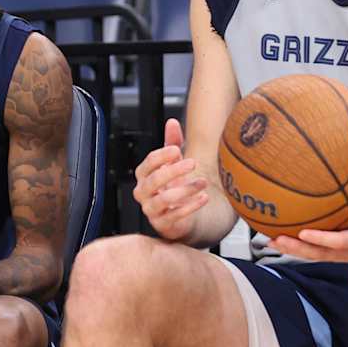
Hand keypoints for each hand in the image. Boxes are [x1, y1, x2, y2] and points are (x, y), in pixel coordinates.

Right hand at [133, 118, 208, 240]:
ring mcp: (151, 210)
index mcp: (144, 176)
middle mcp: (143, 193)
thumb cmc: (174, 186)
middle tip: (193, 163)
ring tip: (203, 182)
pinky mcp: (163, 224)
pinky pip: (175, 216)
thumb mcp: (173, 163)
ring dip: (185, 189)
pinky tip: (204, 198)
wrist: (180, 215)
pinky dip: (191, 206)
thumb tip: (172, 122)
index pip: (147, 164)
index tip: (178, 150)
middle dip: (174, 171)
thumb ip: (172, 142)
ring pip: (164, 199)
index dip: (161, 156)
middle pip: (153, 181)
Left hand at [268, 188, 347, 262]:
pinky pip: (313, 249)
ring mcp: (340, 252)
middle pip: (321, 253)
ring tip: (270, 241)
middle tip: (278, 239)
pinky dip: (296, 245)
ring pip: (314, 254)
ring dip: (293, 249)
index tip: (304, 233)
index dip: (323, 239)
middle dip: (299, 248)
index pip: (341, 242)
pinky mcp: (333, 249)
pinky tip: (277, 236)